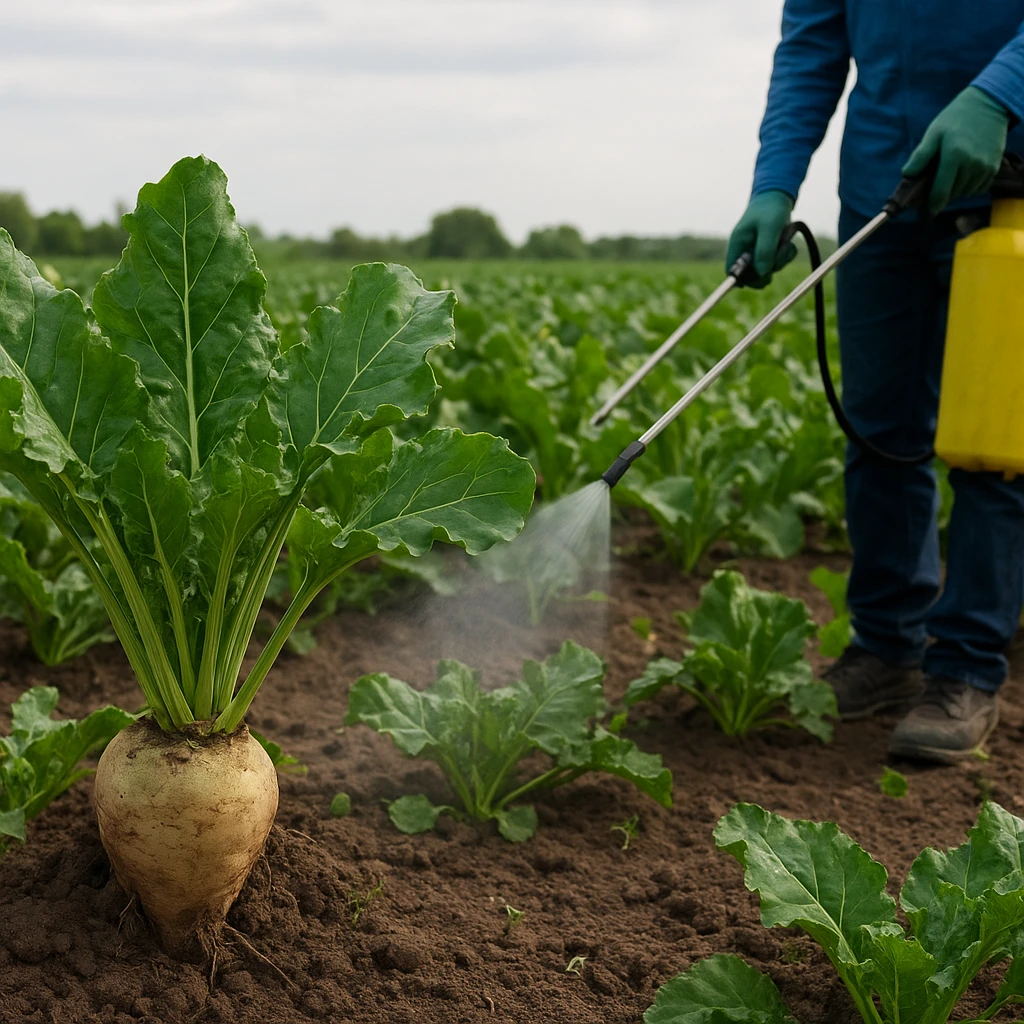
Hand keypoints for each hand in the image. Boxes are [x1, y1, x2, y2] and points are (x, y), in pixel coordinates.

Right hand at [725, 191, 795, 288]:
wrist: (779, 196)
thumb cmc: (771, 208)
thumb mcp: (769, 227)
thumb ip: (765, 250)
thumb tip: (762, 274)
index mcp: (737, 245)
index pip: (732, 273)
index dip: (743, 280)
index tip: (761, 276)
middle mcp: (744, 252)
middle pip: (752, 276)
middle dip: (768, 269)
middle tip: (779, 254)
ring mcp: (756, 253)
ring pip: (767, 271)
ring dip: (780, 260)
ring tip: (785, 243)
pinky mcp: (768, 252)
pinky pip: (777, 264)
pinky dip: (786, 257)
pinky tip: (788, 244)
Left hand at [903, 86, 1008, 215]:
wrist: (988, 104)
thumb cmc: (955, 118)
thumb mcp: (934, 132)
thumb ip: (921, 155)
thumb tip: (907, 175)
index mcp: (954, 156)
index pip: (941, 192)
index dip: (932, 205)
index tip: (927, 211)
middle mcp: (972, 164)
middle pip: (952, 194)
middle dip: (942, 194)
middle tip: (936, 183)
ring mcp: (985, 166)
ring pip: (965, 192)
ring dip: (956, 190)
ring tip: (951, 174)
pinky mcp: (995, 166)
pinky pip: (979, 188)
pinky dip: (970, 186)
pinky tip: (965, 173)